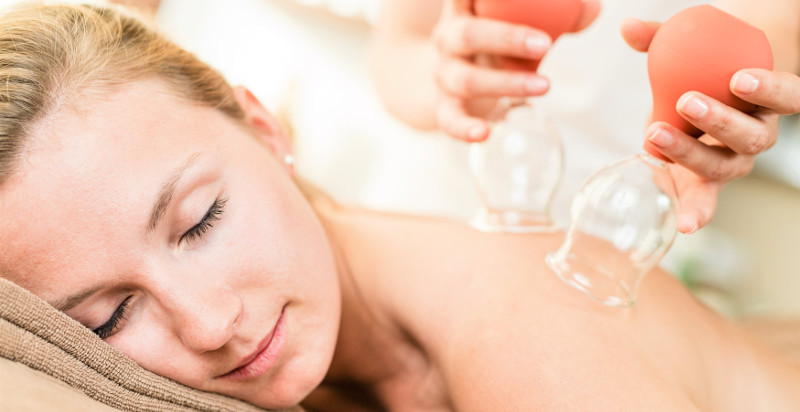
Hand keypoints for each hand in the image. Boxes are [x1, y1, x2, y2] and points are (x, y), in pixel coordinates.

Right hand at [432, 0, 599, 141]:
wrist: (451, 76)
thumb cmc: (491, 41)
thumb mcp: (512, 22)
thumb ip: (552, 14)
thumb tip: (592, 10)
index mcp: (463, 9)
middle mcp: (447, 39)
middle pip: (468, 35)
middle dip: (507, 39)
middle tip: (545, 45)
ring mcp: (444, 74)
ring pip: (467, 80)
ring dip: (506, 84)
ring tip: (544, 86)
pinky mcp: (444, 106)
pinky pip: (449, 119)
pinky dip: (464, 128)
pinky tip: (484, 133)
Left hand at [621, 18, 799, 233]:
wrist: (706, 99)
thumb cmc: (708, 67)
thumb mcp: (693, 50)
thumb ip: (662, 39)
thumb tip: (627, 26)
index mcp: (770, 100)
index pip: (787, 95)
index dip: (769, 88)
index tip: (740, 78)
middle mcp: (758, 134)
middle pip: (751, 136)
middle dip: (720, 121)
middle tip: (687, 101)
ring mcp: (735, 161)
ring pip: (723, 165)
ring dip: (690, 153)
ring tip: (653, 134)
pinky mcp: (708, 181)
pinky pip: (706, 199)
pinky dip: (696, 212)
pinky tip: (684, 225)